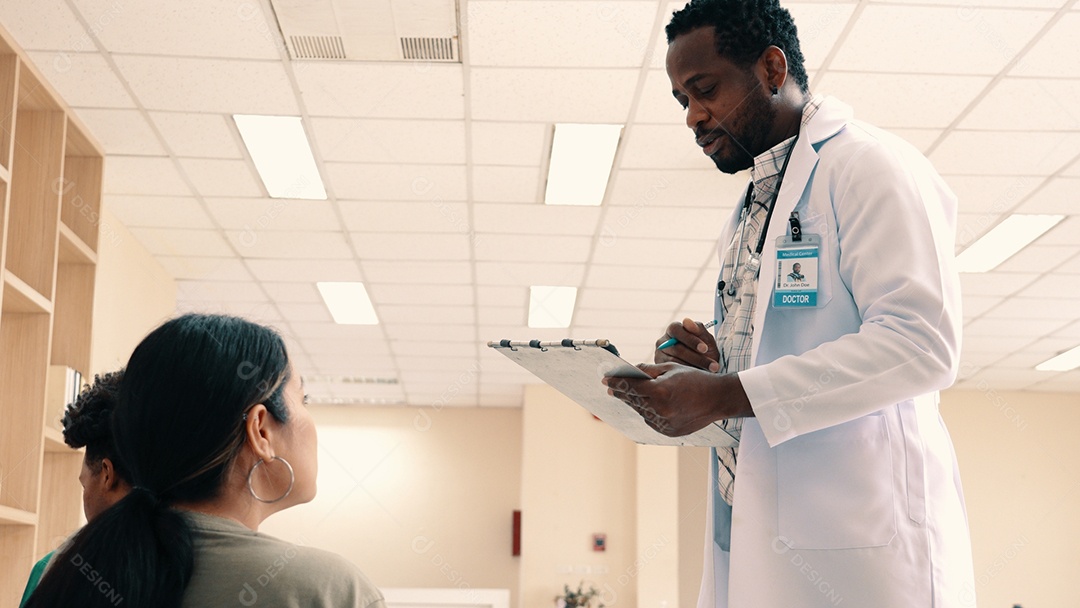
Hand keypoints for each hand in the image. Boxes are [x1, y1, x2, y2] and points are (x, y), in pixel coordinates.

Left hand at [602, 363, 751, 436]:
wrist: (718, 399)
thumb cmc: (696, 379)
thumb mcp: (672, 369)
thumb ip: (649, 370)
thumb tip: (632, 370)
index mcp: (660, 391)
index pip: (631, 386)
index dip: (616, 381)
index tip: (605, 379)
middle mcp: (660, 410)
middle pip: (633, 400)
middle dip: (621, 392)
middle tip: (610, 387)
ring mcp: (664, 423)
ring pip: (641, 411)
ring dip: (634, 402)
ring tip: (626, 394)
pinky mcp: (668, 432)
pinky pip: (651, 420)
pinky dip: (647, 412)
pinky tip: (646, 404)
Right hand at [654, 318, 719, 371]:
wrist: (703, 367)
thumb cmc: (704, 350)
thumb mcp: (706, 339)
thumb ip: (698, 329)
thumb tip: (687, 321)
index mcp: (673, 329)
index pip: (676, 329)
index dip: (690, 339)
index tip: (704, 348)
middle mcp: (663, 341)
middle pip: (677, 348)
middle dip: (697, 357)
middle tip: (712, 364)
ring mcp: (659, 355)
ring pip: (675, 362)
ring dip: (694, 367)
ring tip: (710, 371)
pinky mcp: (660, 368)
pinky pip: (673, 371)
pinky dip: (687, 374)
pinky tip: (698, 376)